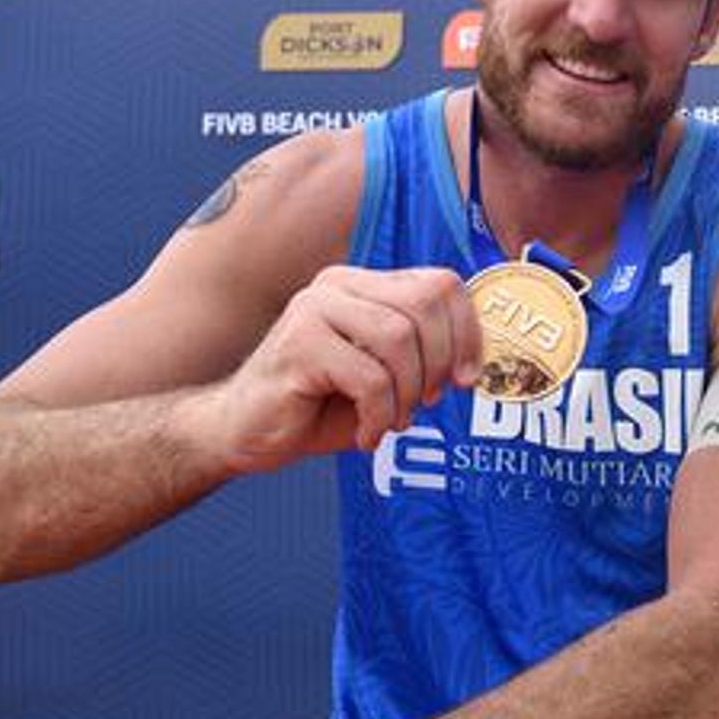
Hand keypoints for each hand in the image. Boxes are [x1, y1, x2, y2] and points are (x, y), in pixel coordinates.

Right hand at [206, 265, 482, 472]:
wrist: (244, 431)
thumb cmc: (320, 406)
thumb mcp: (383, 375)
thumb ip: (422, 354)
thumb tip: (475, 360)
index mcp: (364, 283)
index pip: (441, 283)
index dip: (467, 331)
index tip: (467, 378)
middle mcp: (339, 285)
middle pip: (425, 305)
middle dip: (439, 363)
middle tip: (426, 403)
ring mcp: (314, 309)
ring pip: (399, 338)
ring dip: (408, 392)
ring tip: (393, 420)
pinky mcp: (299, 344)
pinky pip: (369, 377)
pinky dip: (380, 415)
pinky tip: (368, 436)